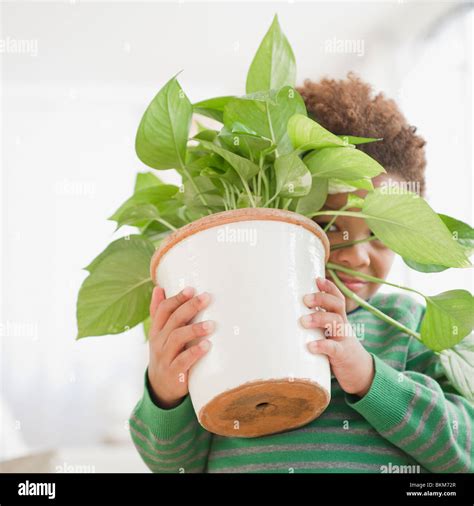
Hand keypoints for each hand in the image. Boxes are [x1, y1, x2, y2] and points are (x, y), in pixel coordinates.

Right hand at [147, 285, 213, 408]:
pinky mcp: (173, 373)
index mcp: (157, 330)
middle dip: (189, 307)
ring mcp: (164, 357)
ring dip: (194, 330)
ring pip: (177, 339)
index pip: (163, 310)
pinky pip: (183, 361)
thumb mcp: (161, 334)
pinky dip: (194, 353)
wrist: (160, 388)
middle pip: (172, 321)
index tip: (192, 289)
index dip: (176, 299)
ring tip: (211, 324)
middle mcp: (158, 342)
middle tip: (206, 298)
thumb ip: (160, 313)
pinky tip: (207, 346)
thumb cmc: (166, 354)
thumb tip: (159, 288)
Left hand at [300, 277, 373, 396]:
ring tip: (302, 321)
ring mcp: (344, 339)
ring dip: (319, 319)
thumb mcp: (330, 333)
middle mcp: (343, 326)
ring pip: (335, 323)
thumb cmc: (337, 349)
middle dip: (321, 299)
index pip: (337, 298)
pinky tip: (310, 346)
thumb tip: (288, 313)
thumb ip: (316, 323)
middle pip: (337, 306)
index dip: (329, 287)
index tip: (317, 279)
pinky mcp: (342, 355)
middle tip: (305, 300)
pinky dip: (322, 345)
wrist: (360, 373)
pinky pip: (334, 348)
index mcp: (339, 319)